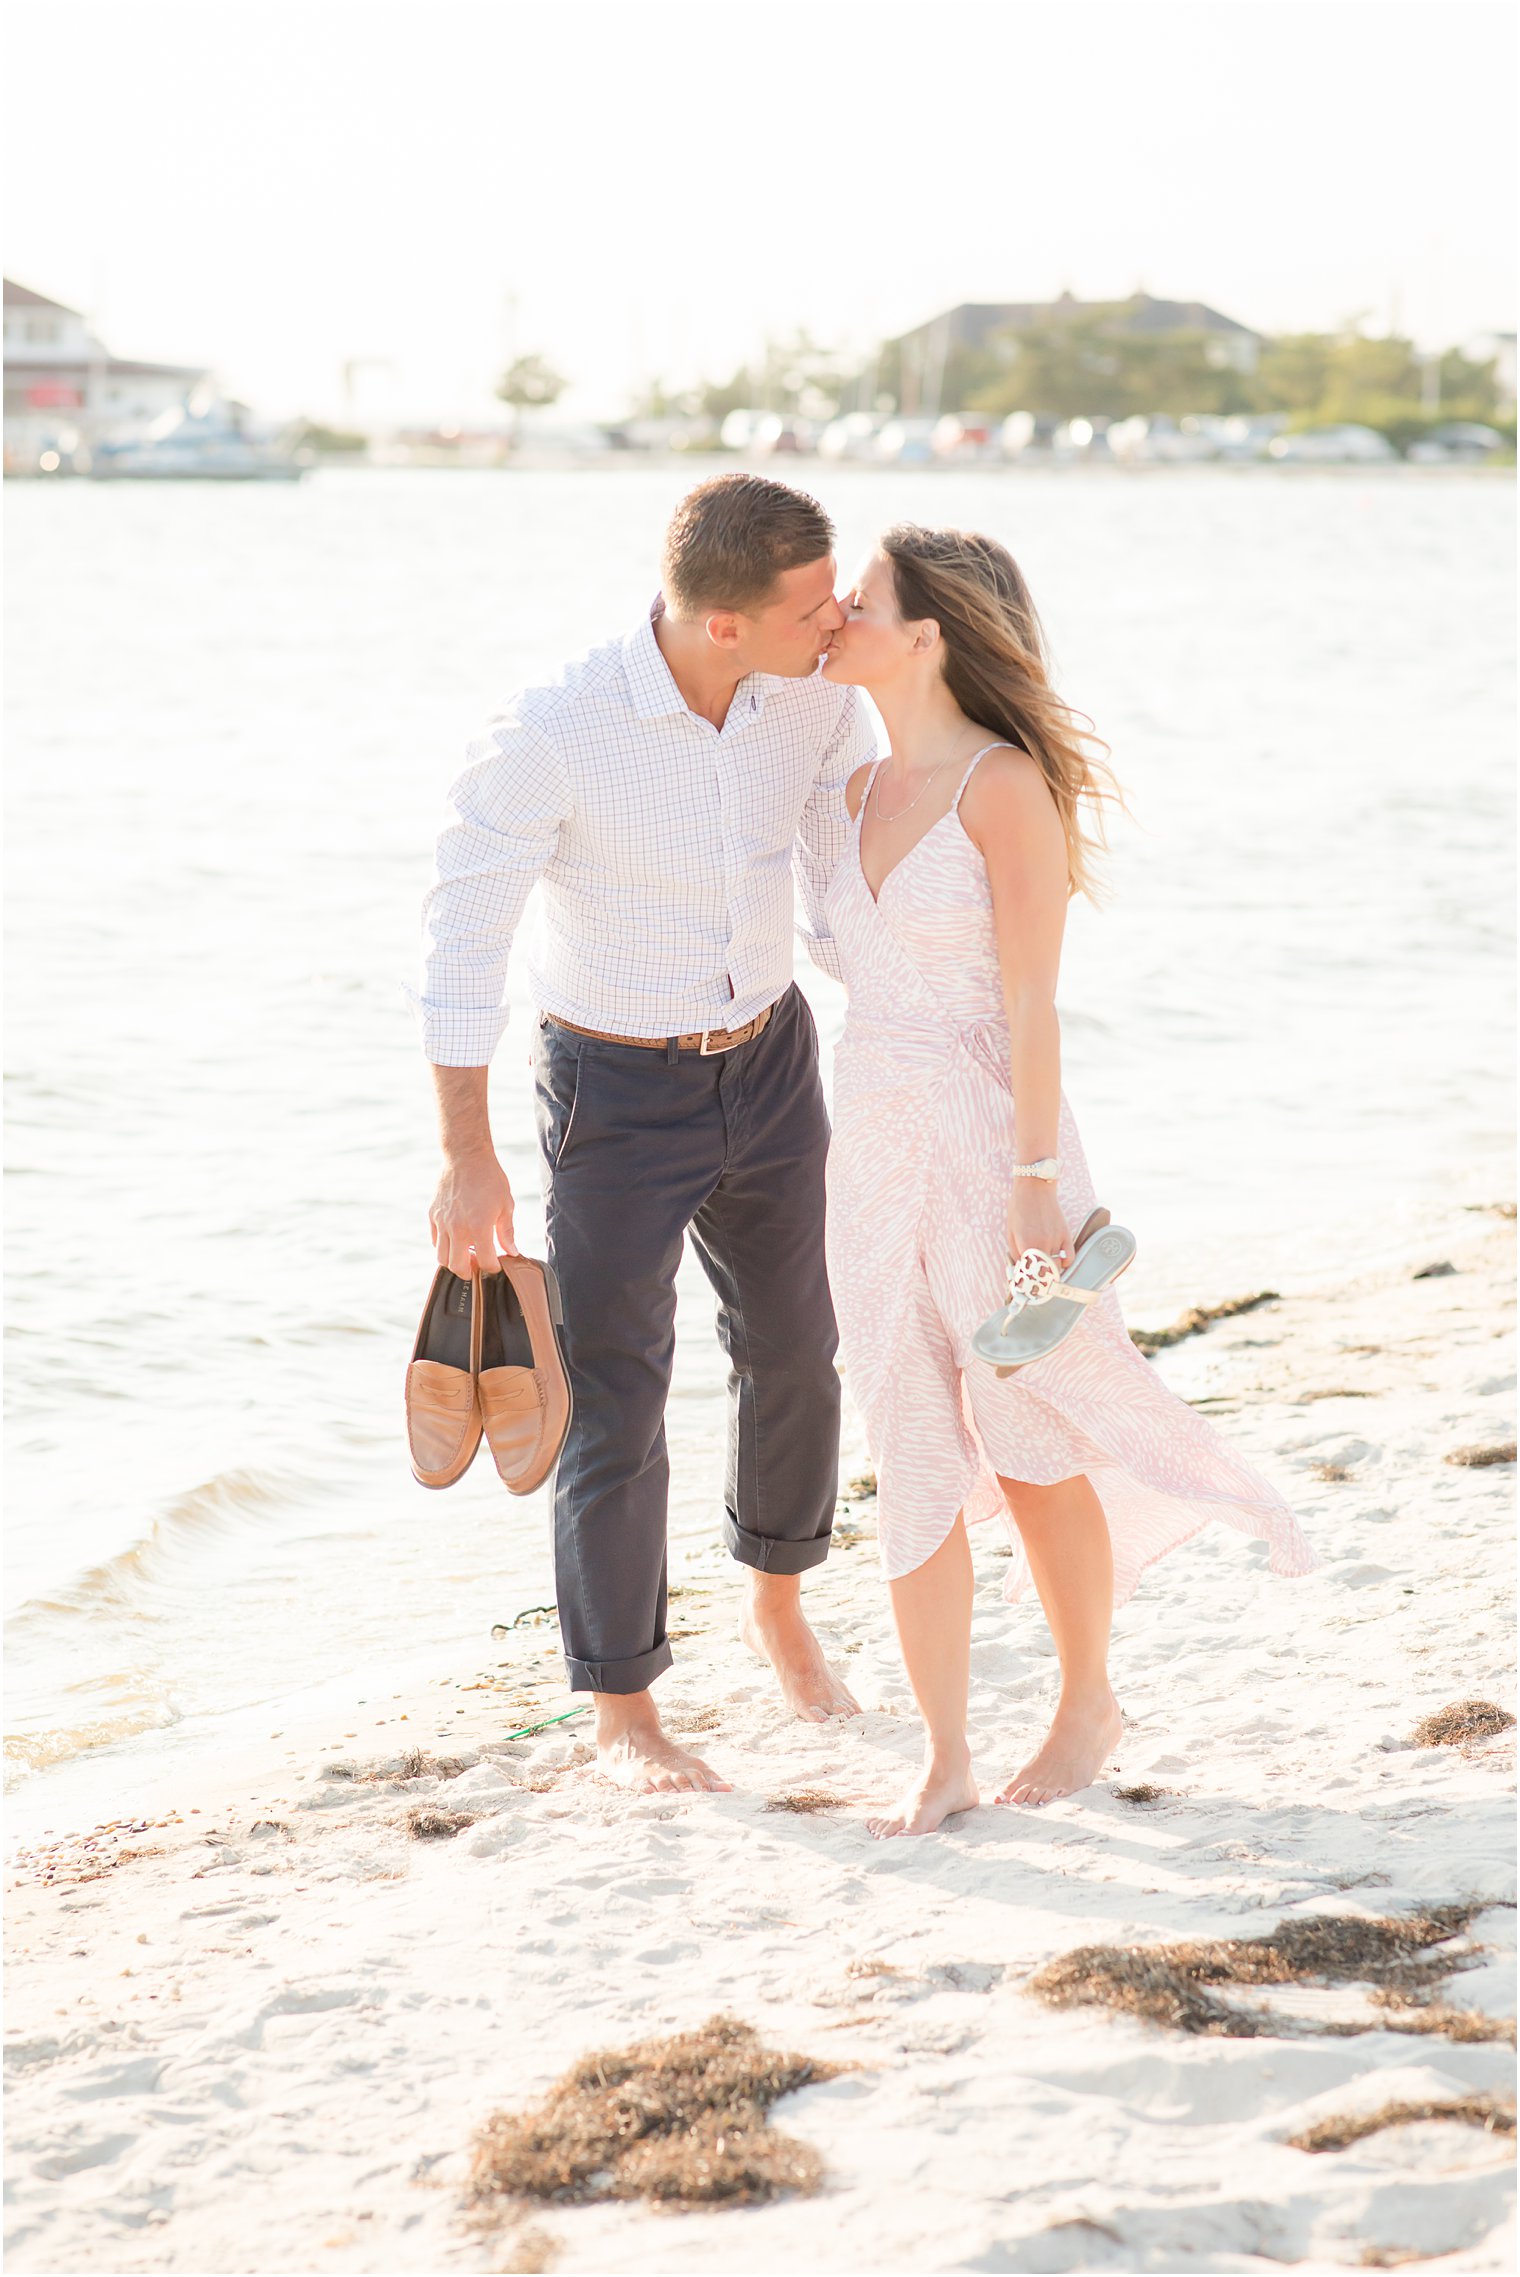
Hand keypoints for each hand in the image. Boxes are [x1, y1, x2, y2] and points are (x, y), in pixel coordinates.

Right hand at [429, 1152, 517, 1276]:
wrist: (466, 1157)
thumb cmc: (490, 1179)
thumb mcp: (506, 1205)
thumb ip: (507, 1232)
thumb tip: (511, 1252)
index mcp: (479, 1227)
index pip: (485, 1262)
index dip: (493, 1267)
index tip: (497, 1265)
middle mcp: (457, 1228)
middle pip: (457, 1267)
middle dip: (470, 1272)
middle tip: (478, 1266)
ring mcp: (442, 1222)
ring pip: (441, 1257)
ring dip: (454, 1261)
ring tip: (465, 1254)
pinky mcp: (433, 1215)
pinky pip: (435, 1240)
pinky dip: (444, 1246)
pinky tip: (455, 1239)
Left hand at [1006, 1183, 1071, 1278]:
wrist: (1034, 1188)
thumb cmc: (1019, 1209)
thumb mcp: (1010, 1232)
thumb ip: (1016, 1254)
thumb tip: (1021, 1271)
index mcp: (1026, 1245)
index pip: (1030, 1275)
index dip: (1029, 1285)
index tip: (1027, 1290)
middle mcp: (1043, 1244)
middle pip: (1045, 1275)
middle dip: (1040, 1282)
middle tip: (1036, 1282)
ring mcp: (1056, 1239)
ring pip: (1057, 1267)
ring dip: (1050, 1271)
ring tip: (1044, 1268)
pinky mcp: (1066, 1234)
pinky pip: (1070, 1257)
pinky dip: (1065, 1263)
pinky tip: (1058, 1260)